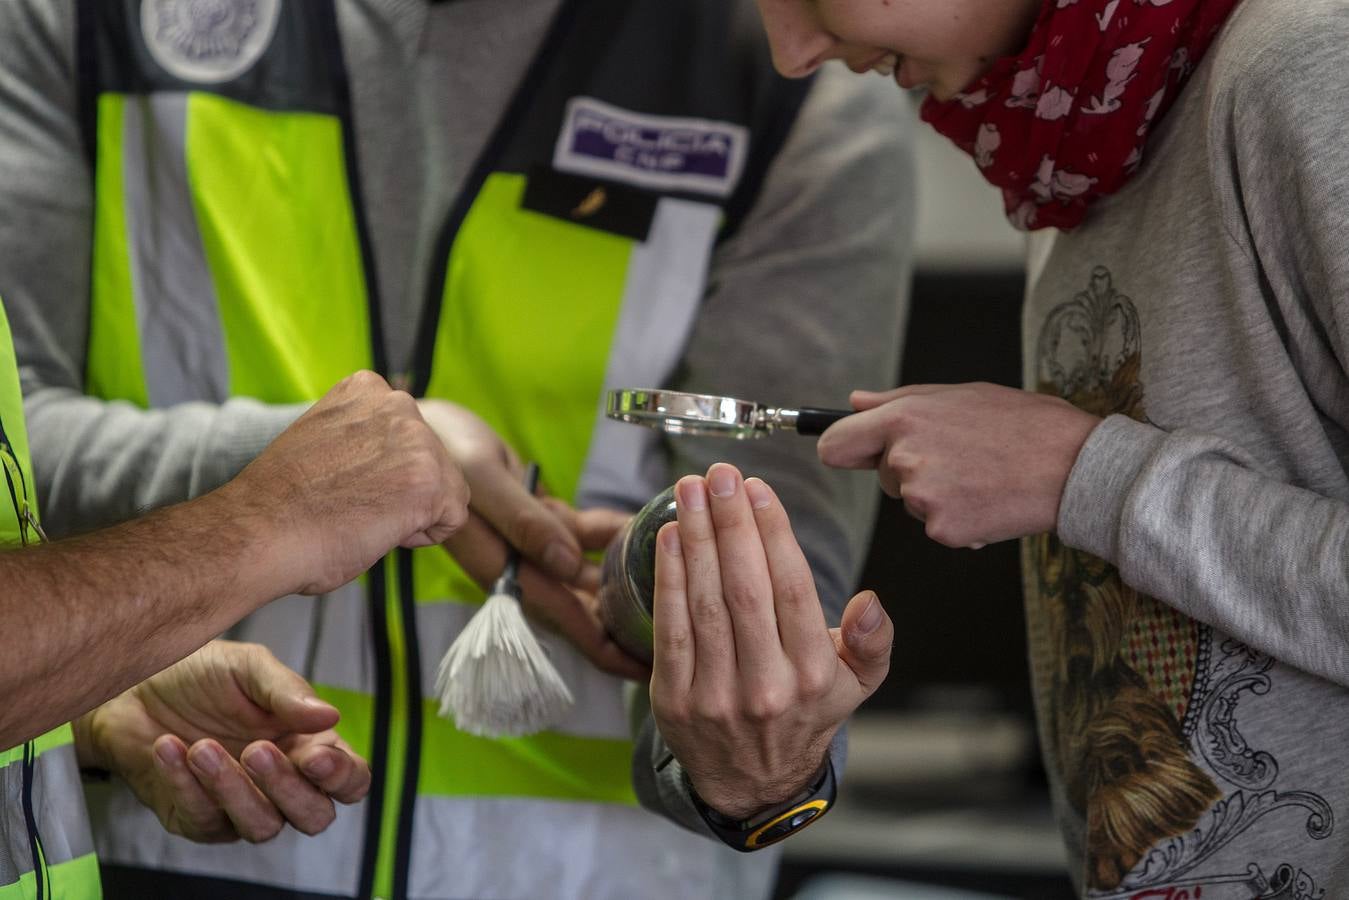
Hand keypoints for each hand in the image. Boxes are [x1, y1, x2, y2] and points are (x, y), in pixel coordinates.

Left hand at [74, 641, 369, 843]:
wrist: (130, 689)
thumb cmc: (198, 675)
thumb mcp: (246, 667)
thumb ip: (287, 691)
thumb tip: (330, 714)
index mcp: (308, 744)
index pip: (349, 779)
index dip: (341, 777)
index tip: (315, 756)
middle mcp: (281, 782)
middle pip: (314, 815)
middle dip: (287, 787)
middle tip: (256, 750)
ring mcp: (241, 806)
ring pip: (262, 826)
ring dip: (232, 788)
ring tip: (200, 746)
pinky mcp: (198, 819)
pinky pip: (205, 820)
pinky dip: (186, 784)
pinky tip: (169, 749)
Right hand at [223, 371, 470, 595]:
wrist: (259, 532)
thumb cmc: (282, 501)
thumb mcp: (327, 438)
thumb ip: (364, 435)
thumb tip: (389, 457)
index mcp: (367, 388)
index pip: (408, 438)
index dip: (382, 472)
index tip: (342, 481)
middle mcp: (397, 403)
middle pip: (433, 461)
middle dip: (403, 491)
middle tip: (353, 503)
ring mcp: (417, 440)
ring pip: (446, 489)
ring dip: (411, 513)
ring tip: (362, 514)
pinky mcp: (431, 480)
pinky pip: (452, 519)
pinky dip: (421, 536)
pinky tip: (378, 528)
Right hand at [418, 398, 648, 679]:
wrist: (418, 424)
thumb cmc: (441, 448)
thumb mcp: (482, 480)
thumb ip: (525, 523)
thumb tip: (571, 566)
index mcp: (505, 568)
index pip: (565, 617)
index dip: (605, 647)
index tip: (645, 669)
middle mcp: (521, 564)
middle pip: (583, 603)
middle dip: (625, 621)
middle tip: (675, 634)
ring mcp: (530, 542)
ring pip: (587, 569)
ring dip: (625, 574)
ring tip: (673, 579)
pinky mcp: (535, 516)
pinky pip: (580, 533)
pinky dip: (609, 531)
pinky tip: (640, 525)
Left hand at [649, 463, 892, 819]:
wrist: (753, 783)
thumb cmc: (804, 714)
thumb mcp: (858, 684)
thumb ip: (874, 642)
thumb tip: (870, 602)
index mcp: (813, 674)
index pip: (791, 589)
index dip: (772, 533)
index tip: (757, 488)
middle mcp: (766, 686)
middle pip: (744, 588)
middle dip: (730, 523)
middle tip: (720, 474)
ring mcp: (717, 695)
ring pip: (705, 602)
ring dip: (695, 539)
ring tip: (691, 490)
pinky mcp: (676, 700)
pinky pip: (670, 628)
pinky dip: (668, 578)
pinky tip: (670, 537)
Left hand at [817, 383, 1100, 547]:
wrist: (1073, 464)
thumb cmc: (1020, 423)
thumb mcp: (957, 395)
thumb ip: (897, 400)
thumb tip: (854, 403)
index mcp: (903, 418)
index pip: (835, 445)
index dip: (845, 450)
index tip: (856, 455)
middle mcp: (904, 457)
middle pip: (882, 476)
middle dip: (911, 470)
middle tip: (961, 458)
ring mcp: (922, 496)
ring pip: (912, 501)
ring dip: (938, 495)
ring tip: (981, 476)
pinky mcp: (943, 529)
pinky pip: (937, 526)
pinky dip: (959, 520)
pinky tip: (989, 500)